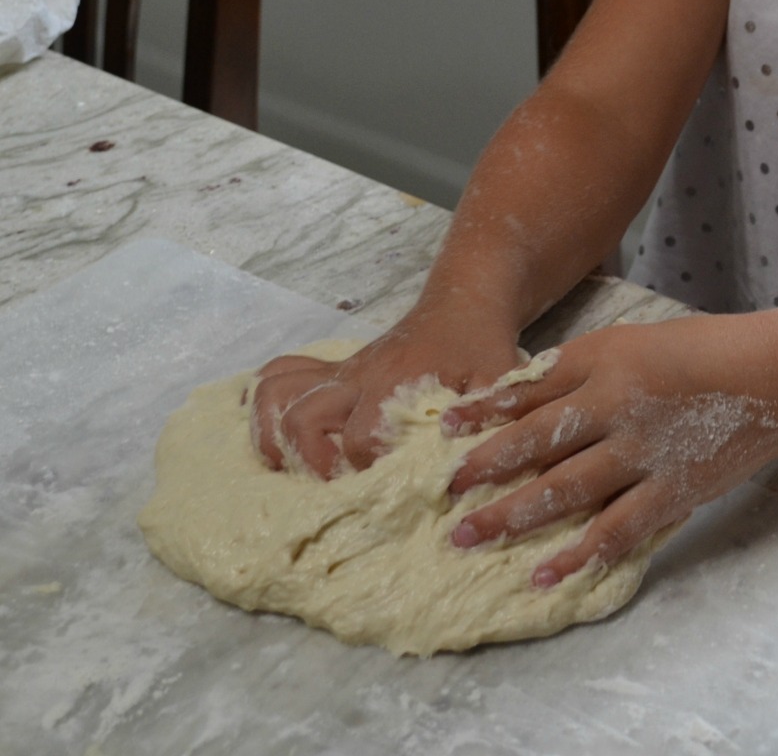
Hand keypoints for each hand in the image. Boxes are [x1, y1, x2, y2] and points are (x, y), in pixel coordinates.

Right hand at [252, 308, 521, 478]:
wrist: (465, 302)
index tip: (387, 488)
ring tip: (289, 467)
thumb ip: (489, 418)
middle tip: (335, 485)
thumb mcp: (499, 379)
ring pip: (277, 395)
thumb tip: (469, 469)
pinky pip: (280, 375)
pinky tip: (274, 435)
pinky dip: (264, 404)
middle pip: (304, 419)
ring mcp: (340, 374)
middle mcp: (358, 378)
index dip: (368, 468)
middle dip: (311, 460)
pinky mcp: (334, 372)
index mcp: (396, 384)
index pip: (362, 438)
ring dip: (273, 435)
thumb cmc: (482, 347)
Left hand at [441, 317, 777, 587]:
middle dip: (486, 470)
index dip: (486, 413)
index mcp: (605, 364)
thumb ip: (578, 371)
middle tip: (445, 496)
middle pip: (539, 443)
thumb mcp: (631, 343)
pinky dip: (581, 554)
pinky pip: (619, 529)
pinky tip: (546, 574)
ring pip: (568, 489)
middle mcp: (617, 407)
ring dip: (515, 515)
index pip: (533, 392)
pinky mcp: (672, 489)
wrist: (769, 376)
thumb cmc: (695, 353)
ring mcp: (644, 452)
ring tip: (471, 538)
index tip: (445, 432)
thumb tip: (517, 400)